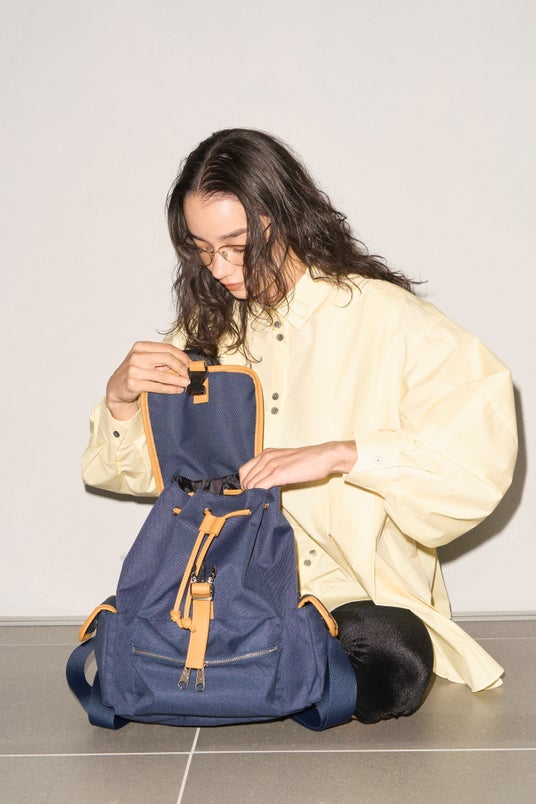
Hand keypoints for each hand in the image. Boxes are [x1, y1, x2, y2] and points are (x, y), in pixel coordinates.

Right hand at [105, 341, 190, 419]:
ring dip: (178, 380)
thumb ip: (161, 359)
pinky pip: (157, 386)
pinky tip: (177, 390)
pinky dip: (170, 389)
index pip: (167, 348)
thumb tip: (184, 363)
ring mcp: (134, 370)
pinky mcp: (134, 384)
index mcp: (141, 347)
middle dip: (181, 367)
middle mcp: (137, 356)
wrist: (116, 387)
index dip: (181, 356)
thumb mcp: (145, 360)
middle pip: (167, 359)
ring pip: (163, 375)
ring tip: (186, 383)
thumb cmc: (133, 372)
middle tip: (189, 374)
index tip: (190, 364)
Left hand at [239, 441, 357, 489]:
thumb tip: (266, 484)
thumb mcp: (285, 461)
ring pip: (250, 484)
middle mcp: (266, 457)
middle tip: (256, 499)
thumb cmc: (308, 460)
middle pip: (244, 478)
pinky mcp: (278, 474)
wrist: (323, 457)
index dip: (245, 483)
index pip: (244, 470)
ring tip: (260, 501)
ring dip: (253, 494)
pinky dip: (259, 495)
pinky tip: (265, 499)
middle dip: (247, 491)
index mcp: (266, 453)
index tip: (252, 492)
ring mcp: (271, 465)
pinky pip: (260, 486)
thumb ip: (273, 469)